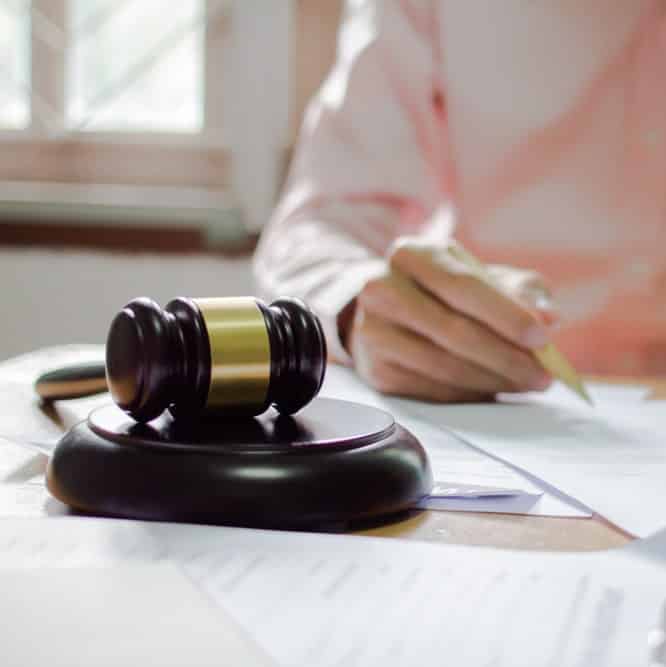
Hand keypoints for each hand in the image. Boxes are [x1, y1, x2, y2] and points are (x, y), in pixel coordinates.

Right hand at [345, 237, 556, 401]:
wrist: (383, 311)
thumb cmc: (441, 291)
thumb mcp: (476, 275)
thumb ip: (517, 291)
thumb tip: (549, 318)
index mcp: (411, 254)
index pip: (462, 286)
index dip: (505, 315)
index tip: (543, 339)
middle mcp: (382, 290)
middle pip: (453, 330)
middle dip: (506, 356)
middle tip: (543, 375)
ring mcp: (374, 333)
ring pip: (444, 366)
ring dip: (494, 380)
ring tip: (527, 383)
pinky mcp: (377, 372)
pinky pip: (433, 389)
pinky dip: (471, 393)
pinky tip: (494, 389)